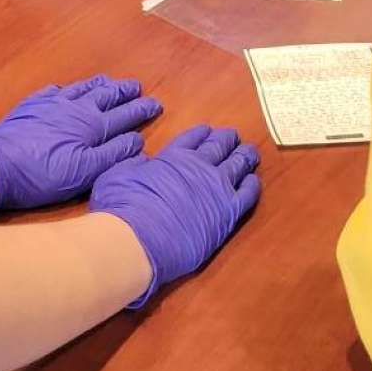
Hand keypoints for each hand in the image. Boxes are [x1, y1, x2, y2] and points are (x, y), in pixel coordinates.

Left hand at [0, 75, 162, 210]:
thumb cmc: (43, 175)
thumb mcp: (83, 172)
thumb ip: (112, 154)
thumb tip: (137, 139)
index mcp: (91, 125)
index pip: (124, 115)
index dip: (141, 110)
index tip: (155, 103)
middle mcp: (75, 108)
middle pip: (105, 96)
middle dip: (124, 91)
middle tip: (137, 86)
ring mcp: (52, 104)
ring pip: (83, 89)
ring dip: (99, 85)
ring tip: (110, 81)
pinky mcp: (32, 106)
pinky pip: (56, 91)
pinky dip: (68, 89)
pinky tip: (67, 89)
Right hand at [88, 124, 261, 307]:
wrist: (138, 240)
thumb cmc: (121, 208)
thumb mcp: (118, 174)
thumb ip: (135, 165)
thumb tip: (143, 162)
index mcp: (173, 156)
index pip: (192, 137)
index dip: (201, 133)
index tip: (208, 131)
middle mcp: (198, 166)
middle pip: (219, 146)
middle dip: (227, 139)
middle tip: (233, 137)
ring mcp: (216, 187)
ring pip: (237, 165)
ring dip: (244, 156)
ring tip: (250, 152)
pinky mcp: (228, 213)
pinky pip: (247, 194)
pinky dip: (252, 184)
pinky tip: (254, 180)